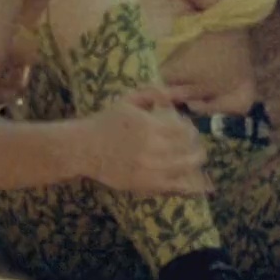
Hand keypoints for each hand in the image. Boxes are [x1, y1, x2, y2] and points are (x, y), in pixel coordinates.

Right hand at [80, 88, 211, 195]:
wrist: (83, 148)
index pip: (185, 131)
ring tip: (193, 160)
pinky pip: (171, 186)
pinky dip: (184, 184)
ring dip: (192, 164)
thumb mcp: (128, 101)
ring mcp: (148, 169)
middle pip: (188, 150)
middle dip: (196, 147)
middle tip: (196, 146)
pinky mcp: (143, 185)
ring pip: (184, 169)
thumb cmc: (106, 122)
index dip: (192, 131)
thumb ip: (152, 93)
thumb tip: (174, 93)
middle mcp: (151, 149)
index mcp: (150, 127)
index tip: (190, 130)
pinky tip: (187, 180)